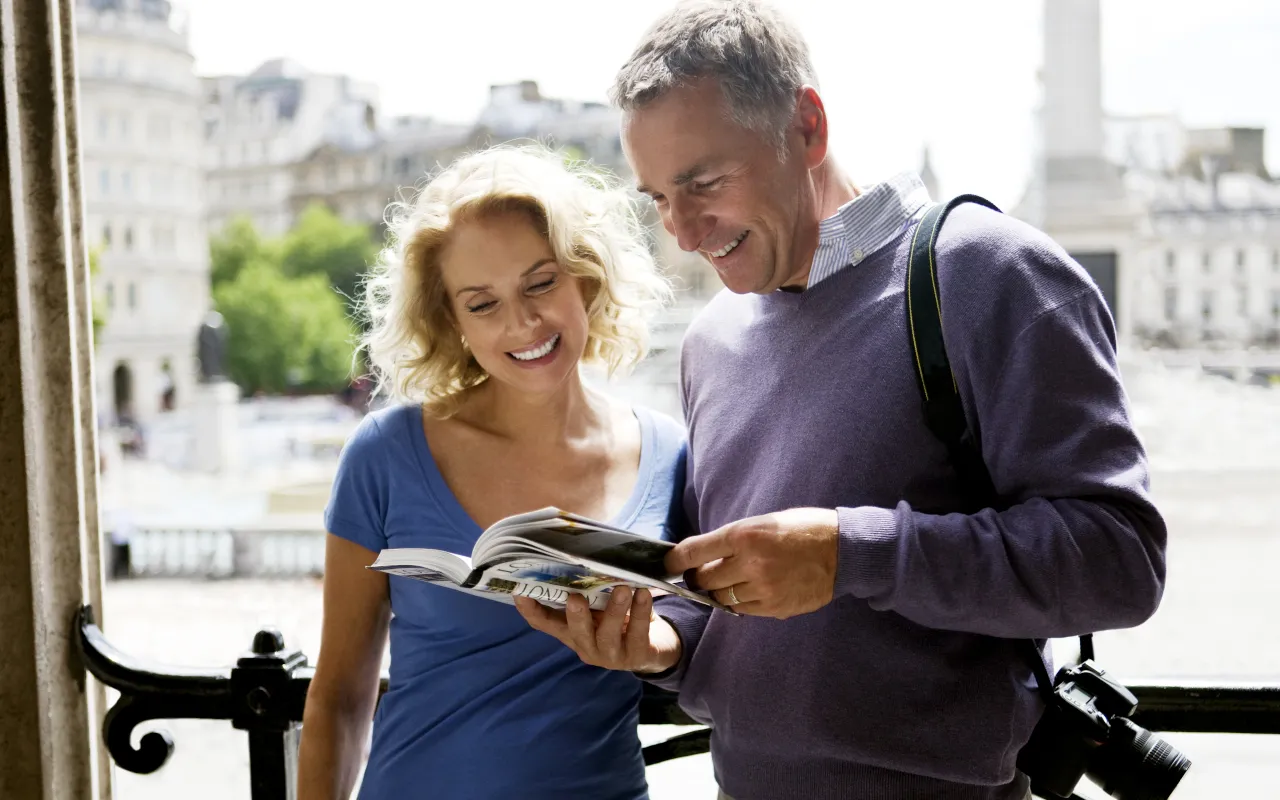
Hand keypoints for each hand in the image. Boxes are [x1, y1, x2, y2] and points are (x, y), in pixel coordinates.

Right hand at [514, 587, 681, 673]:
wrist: (654, 647)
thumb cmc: (620, 619)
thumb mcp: (600, 606)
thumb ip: (589, 588)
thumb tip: (580, 555)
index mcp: (572, 631)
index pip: (545, 623)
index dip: (530, 610)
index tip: (519, 592)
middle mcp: (587, 646)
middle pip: (575, 632)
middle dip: (575, 615)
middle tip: (575, 597)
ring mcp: (610, 655)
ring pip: (608, 634)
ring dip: (614, 610)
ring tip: (624, 589)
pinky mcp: (636, 656)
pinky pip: (637, 634)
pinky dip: (640, 612)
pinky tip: (644, 594)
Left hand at [666, 507, 839, 618]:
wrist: (843, 551)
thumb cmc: (803, 529)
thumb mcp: (764, 522)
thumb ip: (733, 539)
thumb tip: (702, 556)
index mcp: (745, 535)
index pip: (694, 551)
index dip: (675, 560)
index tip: (667, 564)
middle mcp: (751, 563)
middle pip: (705, 579)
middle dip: (698, 577)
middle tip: (698, 574)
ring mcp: (764, 588)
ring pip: (722, 598)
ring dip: (718, 591)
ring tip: (726, 582)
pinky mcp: (775, 607)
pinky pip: (742, 610)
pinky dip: (738, 602)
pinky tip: (746, 591)